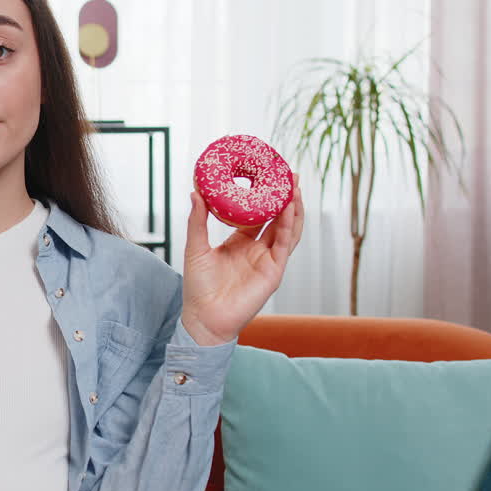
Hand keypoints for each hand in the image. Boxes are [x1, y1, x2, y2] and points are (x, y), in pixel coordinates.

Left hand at [180, 175, 304, 345]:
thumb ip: (198, 221)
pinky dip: (288, 225)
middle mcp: (257, 249)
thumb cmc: (198, 287)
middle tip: (289, 174)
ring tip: (295, 186)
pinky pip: (284, 244)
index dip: (264, 197)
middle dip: (285, 197)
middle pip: (277, 218)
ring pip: (287, 229)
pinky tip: (290, 208)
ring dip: (293, 208)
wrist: (204, 317)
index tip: (267, 176)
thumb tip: (196, 193)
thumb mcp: (196, 247)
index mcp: (240, 242)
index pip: (258, 215)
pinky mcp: (274, 271)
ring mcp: (268, 260)